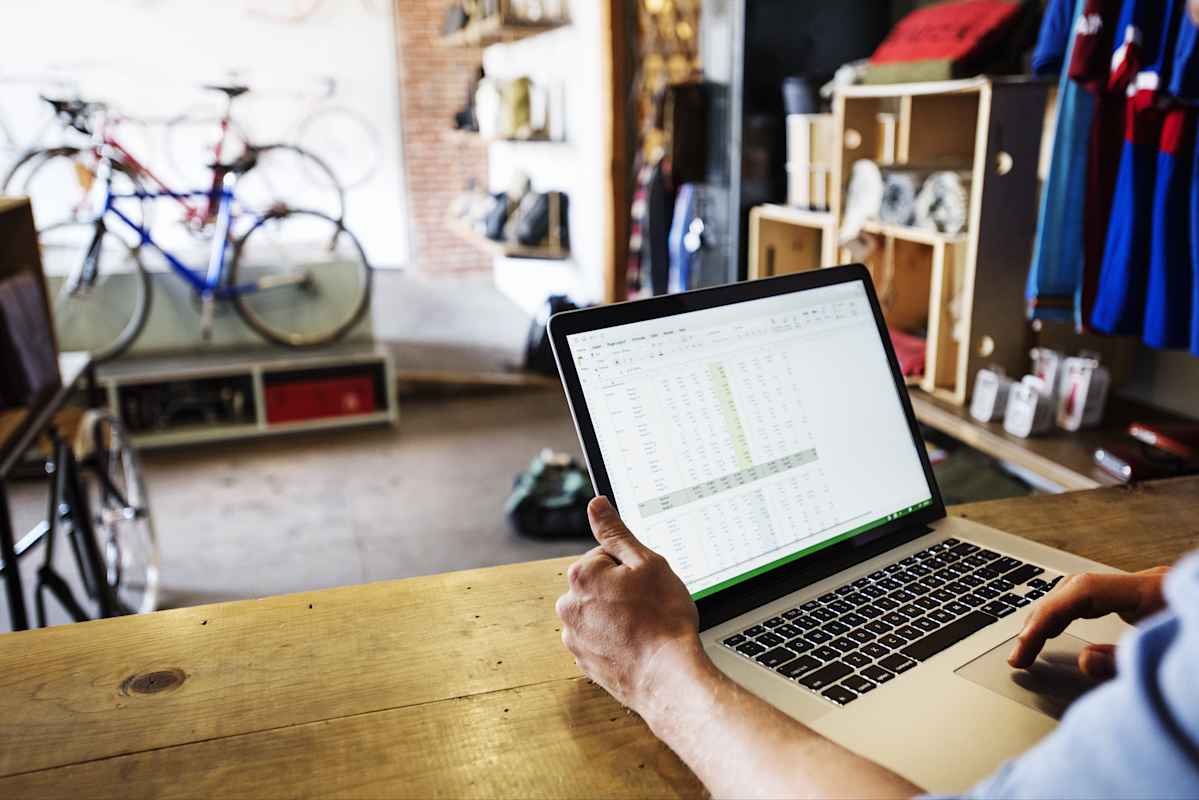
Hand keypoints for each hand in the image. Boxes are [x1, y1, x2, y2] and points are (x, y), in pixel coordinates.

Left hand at [555, 497, 704, 711]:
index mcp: (581, 576)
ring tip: (646, 627)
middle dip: (623, 591)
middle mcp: (569, 606)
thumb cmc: (663, 620)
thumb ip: (616, 532)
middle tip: (650, 605)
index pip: (606, 556)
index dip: (632, 567)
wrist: (668, 676)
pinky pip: (602, 640)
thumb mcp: (646, 562)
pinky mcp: (585, 662)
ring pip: (601, 613)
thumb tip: (596, 505)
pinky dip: (617, 640)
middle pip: (600, 585)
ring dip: (619, 616)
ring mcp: (575, 637)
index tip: (647, 583)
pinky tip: (638, 645)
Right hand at [1007, 566, 1169, 679]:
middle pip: (1077, 588)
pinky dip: (1071, 612)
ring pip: (1083, 590)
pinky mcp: (1147, 598)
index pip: (1083, 591)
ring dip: (1052, 614)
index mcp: (1153, 592)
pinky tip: (1058, 629)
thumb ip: (1123, 664)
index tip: (1025, 644)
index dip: (1048, 614)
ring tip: (1031, 643)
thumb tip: (1083, 660)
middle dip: (1042, 618)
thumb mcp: (1167, 665)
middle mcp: (1148, 583)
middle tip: (1020, 653)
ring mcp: (1147, 588)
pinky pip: (1097, 598)